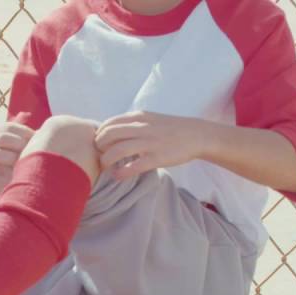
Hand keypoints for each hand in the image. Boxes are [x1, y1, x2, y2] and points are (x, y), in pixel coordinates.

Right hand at [0, 121, 34, 205]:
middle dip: (18, 136)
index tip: (36, 137)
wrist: (11, 199)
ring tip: (25, 155)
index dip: (22, 129)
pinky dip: (9, 156)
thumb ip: (29, 141)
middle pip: (0, 130)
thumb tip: (37, 123)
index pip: (7, 126)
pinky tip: (19, 164)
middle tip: (32, 146)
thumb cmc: (21, 174)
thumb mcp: (26, 156)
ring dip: (14, 144)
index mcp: (0, 141)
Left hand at [95, 111, 213, 181]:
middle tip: (99, 157)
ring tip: (106, 167)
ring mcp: (150, 142)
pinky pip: (133, 166)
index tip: (99, 145)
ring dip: (106, 161)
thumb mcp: (149, 119)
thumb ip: (131, 124)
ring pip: (117, 151)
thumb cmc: (170, 129)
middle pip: (108, 135)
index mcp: (139, 117)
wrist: (197, 135)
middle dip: (98, 148)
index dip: (98, 135)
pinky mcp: (157, 158)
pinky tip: (117, 175)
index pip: (108, 123)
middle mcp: (142, 127)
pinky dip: (121, 172)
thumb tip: (110, 133)